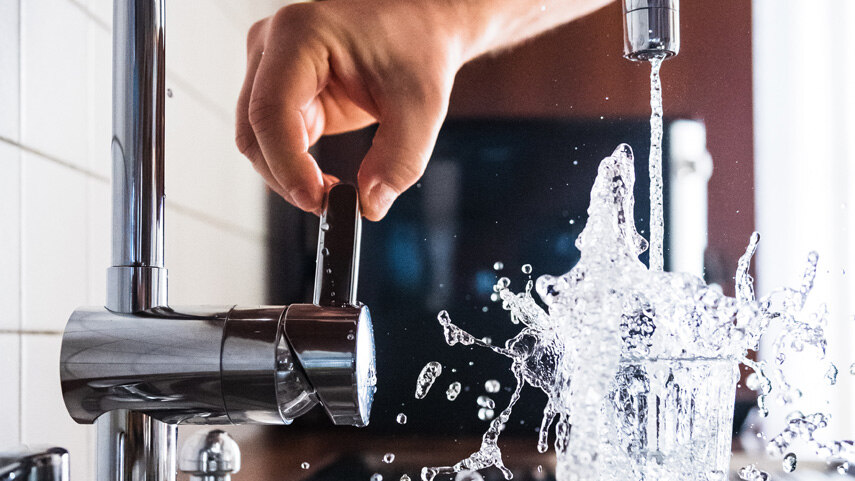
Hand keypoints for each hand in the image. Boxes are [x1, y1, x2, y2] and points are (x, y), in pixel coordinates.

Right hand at [236, 0, 465, 219]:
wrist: (420, 27)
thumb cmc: (417, 46)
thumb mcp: (422, 105)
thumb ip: (400, 160)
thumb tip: (370, 204)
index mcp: (301, 35)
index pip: (271, 109)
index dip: (287, 163)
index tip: (316, 199)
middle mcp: (273, 46)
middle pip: (254, 130)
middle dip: (286, 176)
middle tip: (328, 204)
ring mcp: (271, 68)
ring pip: (258, 141)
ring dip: (289, 175)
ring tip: (333, 192)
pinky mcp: (282, 91)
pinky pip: (275, 141)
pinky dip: (295, 167)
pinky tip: (325, 178)